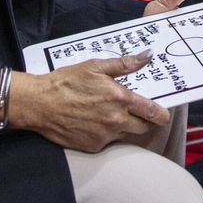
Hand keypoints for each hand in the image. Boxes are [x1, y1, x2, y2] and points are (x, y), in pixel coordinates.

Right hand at [10, 52, 169, 152]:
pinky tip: (94, 122)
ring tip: (109, 114)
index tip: (163, 113)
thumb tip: (147, 56)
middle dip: (144, 121)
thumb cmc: (65, 82)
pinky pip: (108, 142)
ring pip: (126, 135)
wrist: (39, 104)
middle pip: (144, 127)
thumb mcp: (96, 66)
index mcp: (119, 99)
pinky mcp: (93, 146)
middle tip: (136, 112)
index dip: (161, 114)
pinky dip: (106, 134)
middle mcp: (115, 120)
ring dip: (125, 126)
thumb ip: (125, 64)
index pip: (153, 112)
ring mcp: (104, 136)